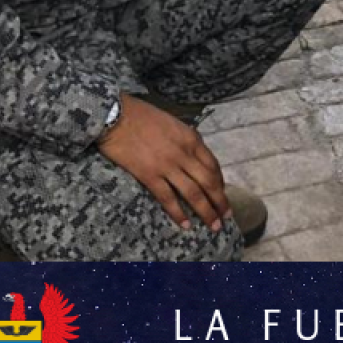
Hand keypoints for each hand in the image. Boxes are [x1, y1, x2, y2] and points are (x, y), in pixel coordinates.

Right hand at [97, 94, 230, 230]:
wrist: (116, 115)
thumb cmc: (142, 115)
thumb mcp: (173, 123)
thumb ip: (186, 140)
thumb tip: (194, 157)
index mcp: (192, 139)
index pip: (213, 165)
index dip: (220, 183)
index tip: (223, 195)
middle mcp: (184, 153)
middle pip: (209, 182)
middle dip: (220, 202)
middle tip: (226, 217)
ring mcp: (168, 166)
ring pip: (193, 193)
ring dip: (206, 212)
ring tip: (213, 226)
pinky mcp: (149, 176)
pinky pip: (168, 198)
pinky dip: (178, 213)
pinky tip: (185, 225)